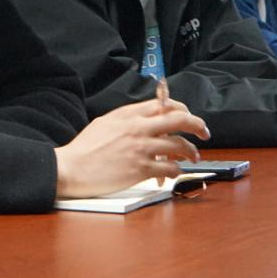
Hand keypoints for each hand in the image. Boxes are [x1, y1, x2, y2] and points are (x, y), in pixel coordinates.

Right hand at [54, 98, 209, 197]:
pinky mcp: (141, 169)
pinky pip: (169, 169)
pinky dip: (176, 171)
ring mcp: (141, 148)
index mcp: (128, 114)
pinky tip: (174, 173)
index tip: (188, 117)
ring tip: (193, 156)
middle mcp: (138, 128)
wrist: (71, 168)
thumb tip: (146, 119)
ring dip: (190, 151)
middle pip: (179, 119)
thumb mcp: (105, 123)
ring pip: (179, 145)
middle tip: (205, 132)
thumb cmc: (84, 148)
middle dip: (197, 125)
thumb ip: (127, 119)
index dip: (182, 109)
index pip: (163, 104)